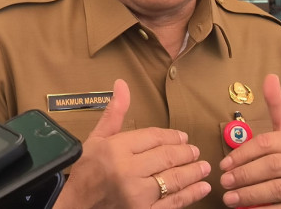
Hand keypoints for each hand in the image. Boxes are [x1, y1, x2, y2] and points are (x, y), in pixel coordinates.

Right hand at [55, 79, 211, 207]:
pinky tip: (201, 188)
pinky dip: (190, 195)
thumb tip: (122, 84)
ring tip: (204, 167)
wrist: (76, 207)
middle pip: (167, 157)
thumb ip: (114, 113)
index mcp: (116, 149)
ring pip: (174, 179)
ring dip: (193, 172)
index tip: (183, 137)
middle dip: (186, 153)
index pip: (153, 137)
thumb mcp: (97, 139)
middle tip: (196, 151)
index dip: (172, 136)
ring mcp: (137, 195)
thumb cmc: (86, 172)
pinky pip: (173, 203)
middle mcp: (128, 171)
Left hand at [220, 74, 280, 207]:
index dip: (243, 153)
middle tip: (224, 181)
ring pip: (279, 189)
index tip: (224, 163)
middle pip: (273, 166)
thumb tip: (269, 76)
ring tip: (229, 198)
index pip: (268, 144)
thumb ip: (277, 106)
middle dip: (244, 174)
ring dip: (251, 195)